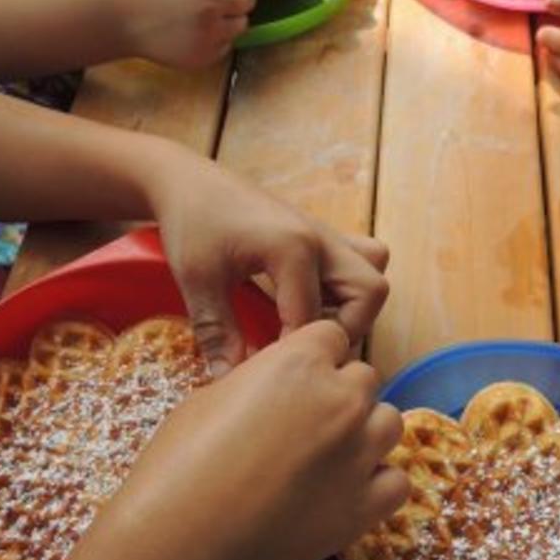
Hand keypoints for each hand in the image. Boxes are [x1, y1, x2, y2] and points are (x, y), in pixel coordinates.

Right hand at [113, 0, 260, 67]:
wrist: (119, 18)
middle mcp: (213, 3)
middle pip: (248, 1)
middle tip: (222, 2)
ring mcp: (210, 31)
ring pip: (242, 25)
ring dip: (230, 21)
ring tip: (206, 18)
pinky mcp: (204, 54)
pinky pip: (226, 46)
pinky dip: (216, 41)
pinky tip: (195, 34)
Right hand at [127, 321, 407, 559]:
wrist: (183, 540)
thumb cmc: (180, 463)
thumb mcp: (211, 397)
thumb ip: (261, 379)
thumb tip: (279, 383)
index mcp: (300, 362)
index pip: (333, 336)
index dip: (314, 357)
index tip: (295, 381)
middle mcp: (340, 399)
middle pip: (365, 378)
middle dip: (339, 393)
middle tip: (304, 424)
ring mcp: (359, 454)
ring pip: (389, 423)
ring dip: (364, 433)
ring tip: (327, 457)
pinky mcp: (366, 505)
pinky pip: (396, 480)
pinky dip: (376, 484)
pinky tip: (343, 493)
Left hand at [146, 148, 388, 374]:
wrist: (188, 181)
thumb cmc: (191, 223)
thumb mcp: (198, 281)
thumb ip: (217, 332)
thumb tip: (226, 379)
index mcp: (294, 247)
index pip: (313, 318)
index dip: (292, 350)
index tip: (266, 369)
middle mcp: (320, 238)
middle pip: (370, 292)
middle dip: (346, 328)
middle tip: (304, 343)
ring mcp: (324, 233)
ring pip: (372, 271)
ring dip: (353, 305)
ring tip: (311, 322)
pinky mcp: (320, 234)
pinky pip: (358, 259)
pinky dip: (346, 286)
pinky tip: (307, 301)